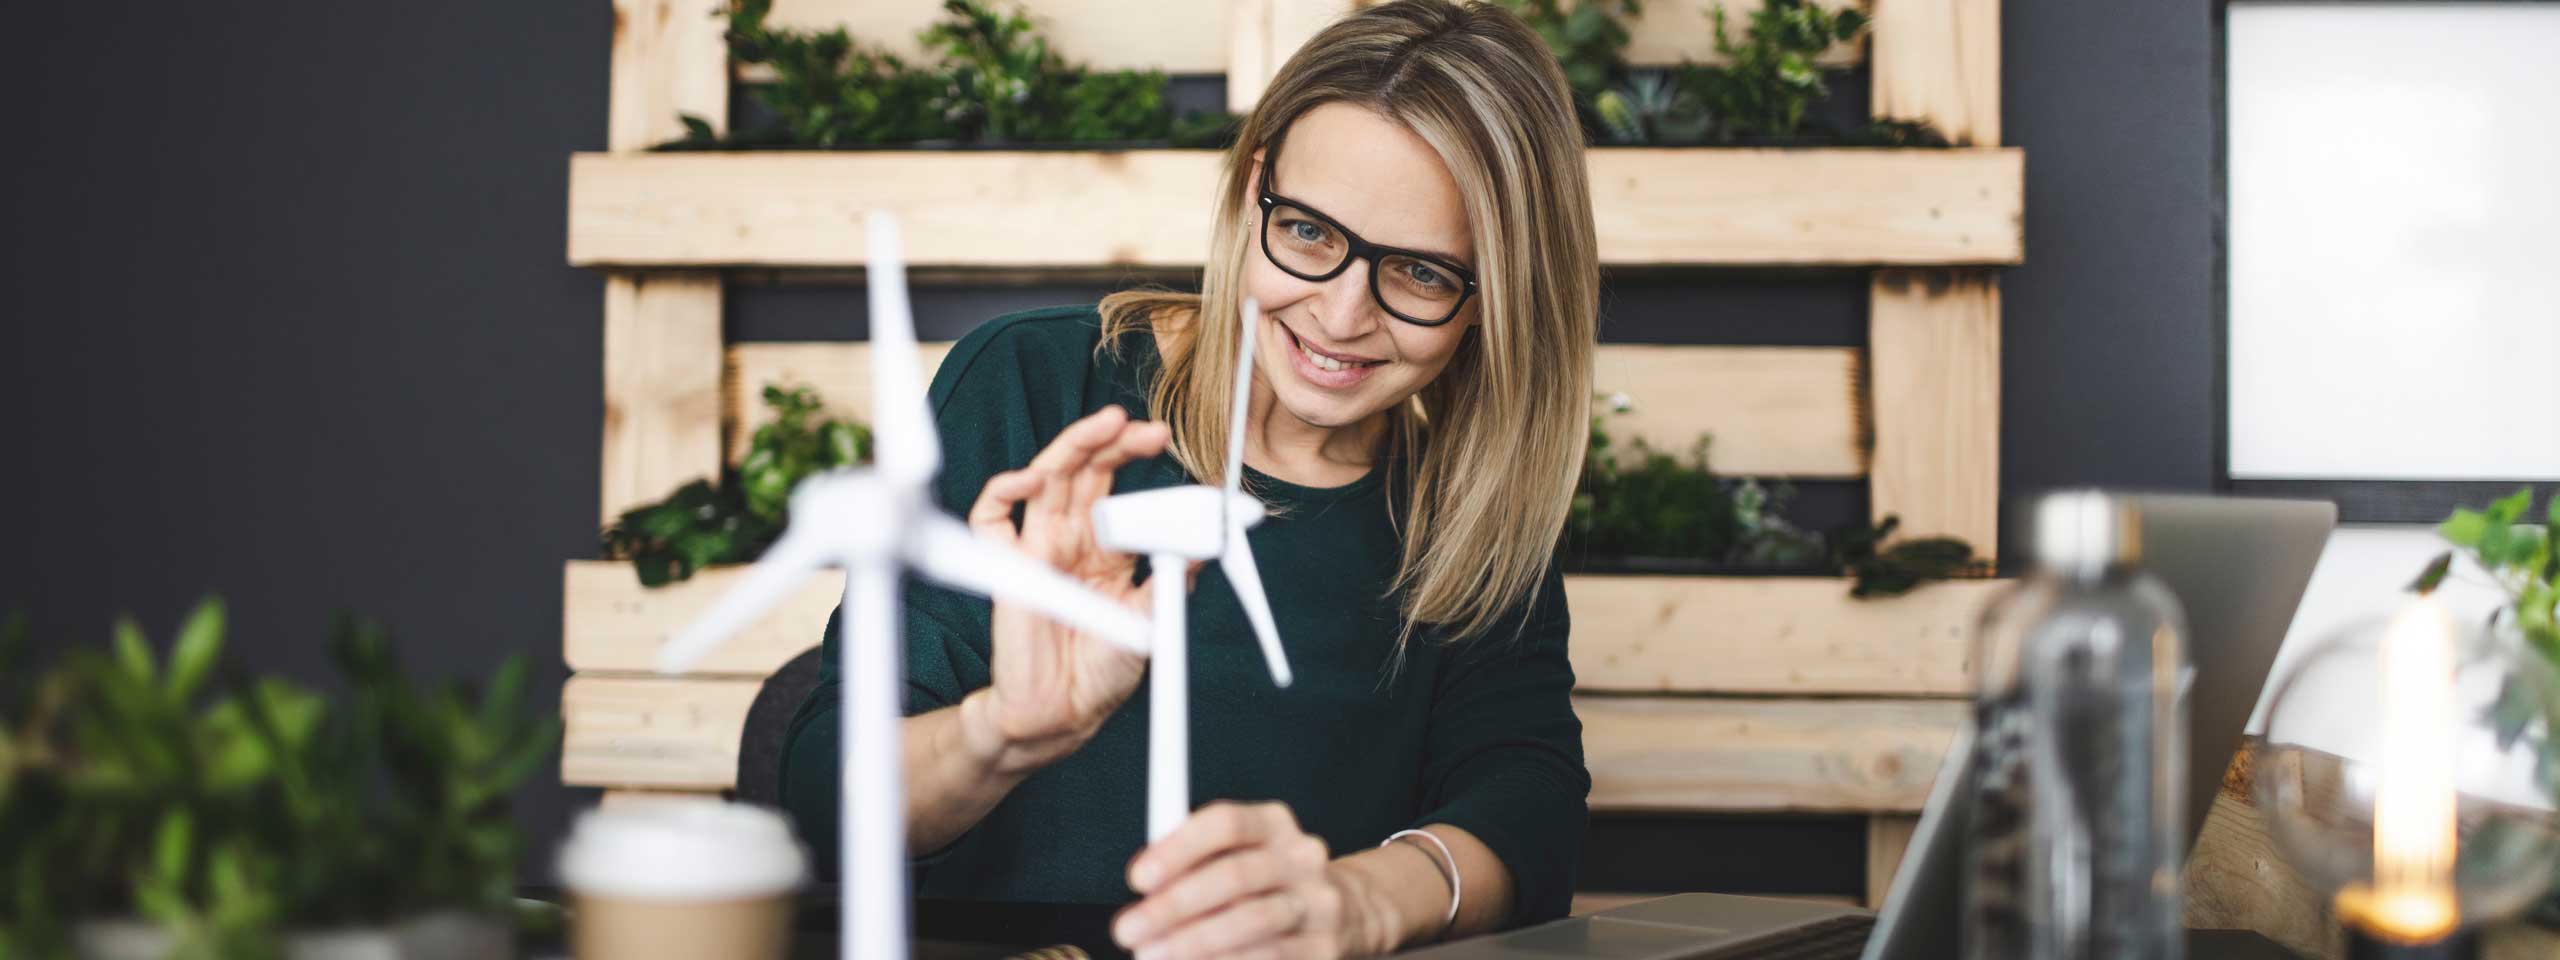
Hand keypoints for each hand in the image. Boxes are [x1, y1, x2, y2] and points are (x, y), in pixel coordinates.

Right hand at [959, 405, 1182, 772]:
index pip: (1115, 484)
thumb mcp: (1152, 616)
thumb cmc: (1104, 667)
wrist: (1065, 712)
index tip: (1161, 439)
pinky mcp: (1006, 567)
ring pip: (1045, 478)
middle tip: (1141, 427)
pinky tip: (1032, 479)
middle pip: (1083, 470)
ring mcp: (1036, 547)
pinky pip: (991, 517)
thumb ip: (1173, 576)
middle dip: (1111, 441)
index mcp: (1105, 547)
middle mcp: (1069, 539)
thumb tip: (1205, 540)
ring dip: (1073, 446)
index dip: (1132, 455)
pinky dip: (1006, 489)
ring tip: (1104, 426)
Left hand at [1113, 801, 1347, 959]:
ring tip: (1151, 955)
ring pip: (1251, 923)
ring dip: (1192, 943)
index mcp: (1274, 823)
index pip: (1225, 823)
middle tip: (1129, 929)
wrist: (1342, 914)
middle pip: (1235, 876)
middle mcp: (1302, 857)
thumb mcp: (1236, 857)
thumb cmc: (1263, 885)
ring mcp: (1318, 904)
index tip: (1138, 879)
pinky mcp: (1324, 949)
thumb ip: (1191, 863)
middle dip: (1174, 906)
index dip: (1178, 849)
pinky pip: (1270, 959)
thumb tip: (1145, 888)